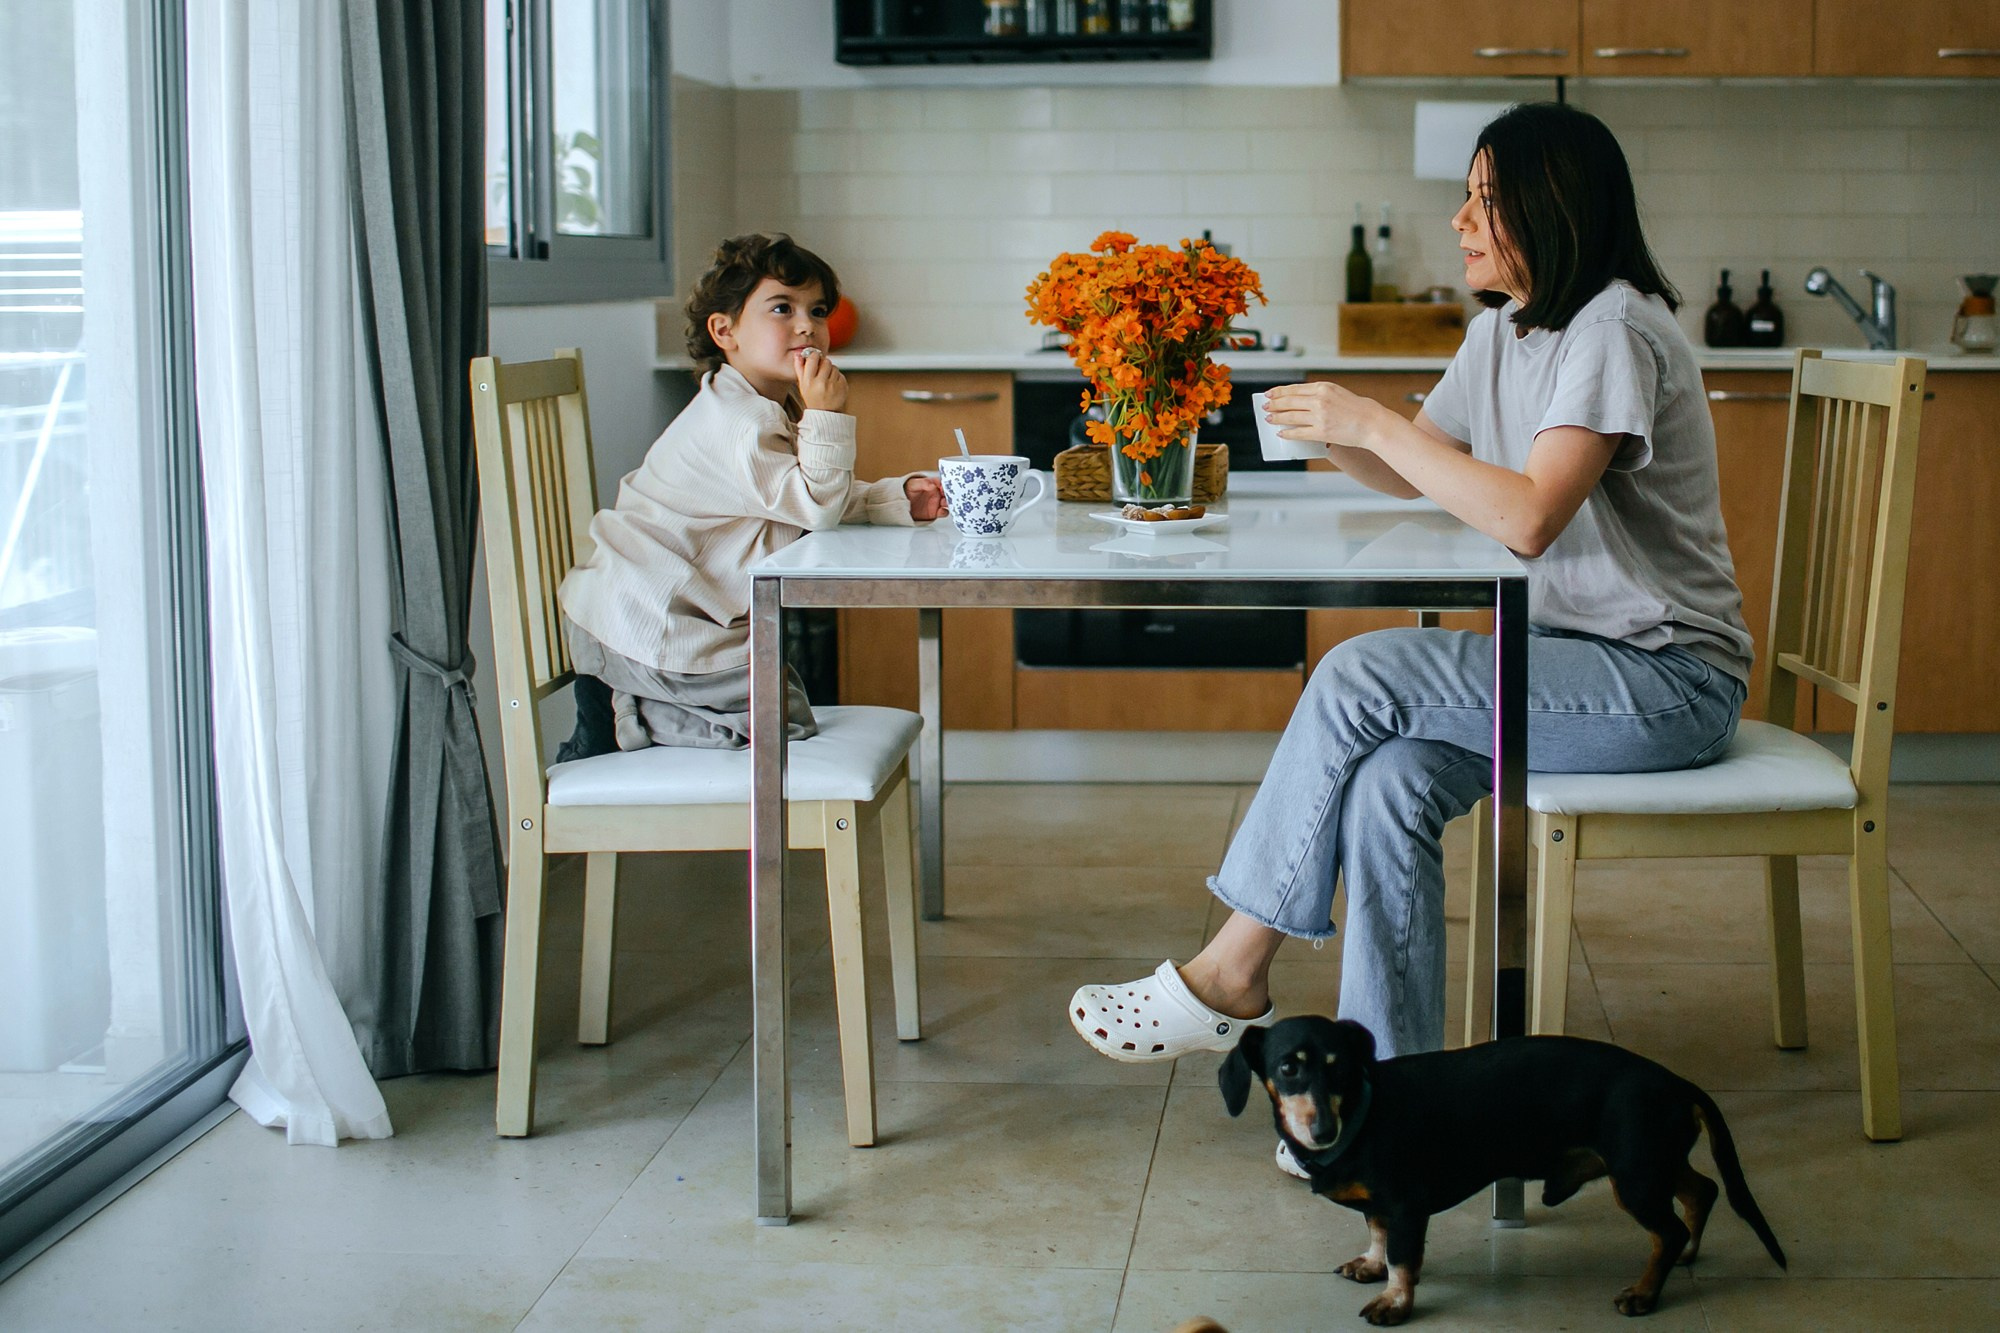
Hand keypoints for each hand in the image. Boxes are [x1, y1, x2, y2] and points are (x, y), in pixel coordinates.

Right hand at [793, 347, 846, 412]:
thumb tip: (798, 354)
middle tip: (821, 371)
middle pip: (826, 361)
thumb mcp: (802, 385)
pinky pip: (841, 375)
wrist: (825, 413)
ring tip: (827, 380)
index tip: (815, 357)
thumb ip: (799, 368)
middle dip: (824, 364)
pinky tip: (833, 385)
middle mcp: (821, 383)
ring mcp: (833, 385)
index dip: (814, 355)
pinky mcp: (843, 387)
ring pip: (834, 367)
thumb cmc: (812, 398)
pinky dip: (837, 378)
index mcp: (809, 381)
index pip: (813, 359)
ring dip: (831, 371)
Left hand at [904, 474, 946, 521]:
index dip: (945, 484)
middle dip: (950, 494)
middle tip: (947, 495)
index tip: (943, 487)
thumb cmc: (908, 491)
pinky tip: (941, 511)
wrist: (901, 503)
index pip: (943, 483)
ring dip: (948, 503)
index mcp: (933, 484)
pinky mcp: (935, 512)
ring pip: (947, 503)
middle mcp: (937, 493)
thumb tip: (932, 485)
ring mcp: (937, 503)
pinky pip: (943, 512)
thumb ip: (923, 483)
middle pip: (948, 493)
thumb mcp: (914, 484)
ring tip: (943, 503)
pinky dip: (944, 512)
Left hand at [1263, 380, 1390, 454]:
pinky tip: (1281, 433)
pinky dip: (1288, 433)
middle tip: (1265, 406)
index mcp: (1323, 387)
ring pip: (1290, 416)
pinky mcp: (1321, 432)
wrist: (1372, 423)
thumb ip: (1319, 394)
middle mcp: (1319, 399)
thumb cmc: (1357, 408)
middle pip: (1289, 401)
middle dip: (1274, 404)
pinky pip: (1299, 433)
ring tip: (1269, 419)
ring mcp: (1319, 416)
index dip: (1279, 392)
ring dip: (1277, 418)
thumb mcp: (1337, 392)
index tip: (1269, 394)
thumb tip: (1299, 401)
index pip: (1294, 389)